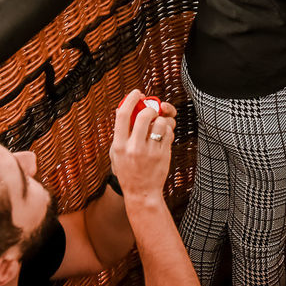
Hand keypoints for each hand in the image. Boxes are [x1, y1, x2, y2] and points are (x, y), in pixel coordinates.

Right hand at [110, 90, 176, 204]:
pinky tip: (162, 137)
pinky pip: (169, 133)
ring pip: (160, 123)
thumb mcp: (116, 154)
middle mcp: (134, 147)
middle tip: (151, 111)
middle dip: (150, 109)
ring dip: (161, 121)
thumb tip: (129, 111)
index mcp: (119, 145)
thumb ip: (120, 135)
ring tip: (157, 128)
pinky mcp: (163, 154)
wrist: (142, 192)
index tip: (137, 93)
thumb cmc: (128, 172)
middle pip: (144, 115)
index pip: (122, 115)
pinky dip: (167, 131)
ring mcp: (150, 151)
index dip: (130, 99)